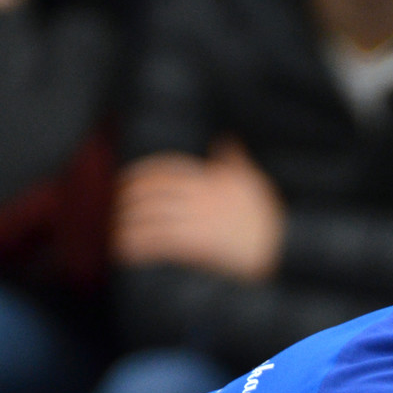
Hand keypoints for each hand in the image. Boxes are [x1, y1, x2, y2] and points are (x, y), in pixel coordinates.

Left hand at [112, 138, 285, 281]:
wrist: (282, 249)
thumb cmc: (268, 219)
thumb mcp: (254, 182)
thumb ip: (236, 160)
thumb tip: (227, 140)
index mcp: (210, 179)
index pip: (164, 170)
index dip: (137, 176)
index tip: (121, 183)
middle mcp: (201, 196)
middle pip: (150, 194)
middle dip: (124, 203)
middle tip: (109, 212)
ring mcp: (198, 220)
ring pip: (150, 219)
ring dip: (126, 228)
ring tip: (112, 236)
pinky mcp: (198, 244)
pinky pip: (159, 242)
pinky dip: (138, 247)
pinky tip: (125, 252)